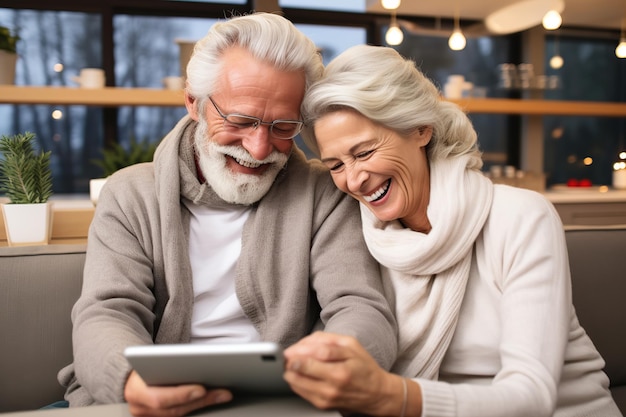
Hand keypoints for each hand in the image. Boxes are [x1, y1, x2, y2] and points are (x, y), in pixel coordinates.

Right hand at [124, 370, 232, 416]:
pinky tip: (212, 399)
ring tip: (222, 394)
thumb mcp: (152, 361)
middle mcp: (139, 409)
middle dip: (201, 401)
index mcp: (135, 391)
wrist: (134, 377)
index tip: (202, 389)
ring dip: (203, 404)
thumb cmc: (146, 365)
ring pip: (180, 415)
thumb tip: (200, 363)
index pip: (160, 399)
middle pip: (174, 410)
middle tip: (223, 393)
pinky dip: (197, 407)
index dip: (182, 395)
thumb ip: (170, 364)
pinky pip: (180, 416)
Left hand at [283, 332, 401, 415]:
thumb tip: (306, 343)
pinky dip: (296, 381)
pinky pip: (300, 392)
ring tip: (294, 363)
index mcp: (341, 370)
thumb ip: (328, 341)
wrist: (376, 393)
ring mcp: (326, 398)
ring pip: (296, 383)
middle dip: (290, 361)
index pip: (314, 357)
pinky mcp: (322, 405)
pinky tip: (300, 374)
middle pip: (301, 371)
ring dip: (290, 371)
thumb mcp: (351, 346)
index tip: (290, 349)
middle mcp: (333, 386)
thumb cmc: (364, 367)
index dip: (298, 351)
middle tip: (289, 355)